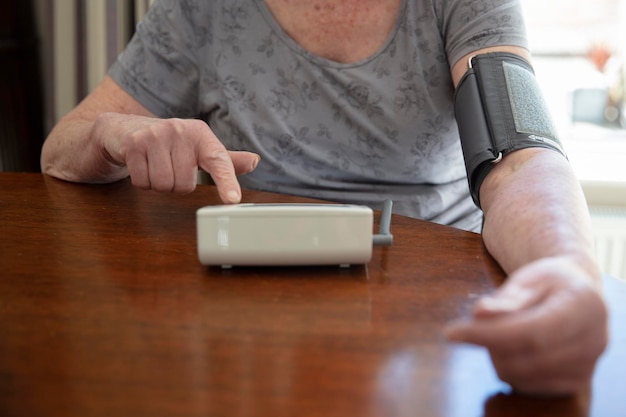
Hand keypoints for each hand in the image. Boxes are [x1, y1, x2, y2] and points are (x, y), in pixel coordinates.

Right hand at [92, 112, 259, 201]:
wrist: (121, 128)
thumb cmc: (166, 143)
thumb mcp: (197, 149)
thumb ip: (224, 160)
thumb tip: (254, 161)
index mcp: (200, 133)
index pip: (218, 161)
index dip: (227, 181)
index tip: (233, 199)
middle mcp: (180, 130)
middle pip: (185, 184)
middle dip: (175, 184)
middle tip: (168, 167)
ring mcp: (155, 135)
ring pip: (164, 185)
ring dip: (158, 184)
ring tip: (153, 166)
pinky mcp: (133, 144)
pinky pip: (143, 182)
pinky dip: (141, 181)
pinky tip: (139, 165)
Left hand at [445, 257, 607, 394]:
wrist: (578, 293)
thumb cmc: (550, 282)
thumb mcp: (529, 278)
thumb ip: (506, 298)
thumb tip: (480, 313)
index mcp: (585, 307)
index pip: (531, 332)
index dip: (488, 335)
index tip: (451, 332)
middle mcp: (593, 342)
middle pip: (522, 357)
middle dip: (488, 340)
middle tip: (482, 320)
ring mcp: (585, 367)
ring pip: (517, 374)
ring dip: (496, 353)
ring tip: (505, 328)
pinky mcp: (573, 384)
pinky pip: (522, 385)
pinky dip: (508, 366)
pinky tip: (515, 346)